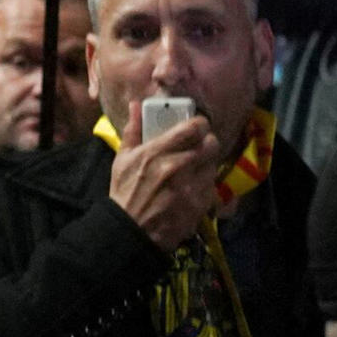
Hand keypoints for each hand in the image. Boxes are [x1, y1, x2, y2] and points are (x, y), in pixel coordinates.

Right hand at [106, 114, 226, 251]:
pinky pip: (212, 186)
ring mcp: (191, 187)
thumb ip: (134, 130)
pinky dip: (205, 185)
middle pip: (211, 144)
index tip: (195, 126)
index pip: (193, 127)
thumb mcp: (123, 159)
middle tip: (198, 146)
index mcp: (156, 152)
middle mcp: (177, 167)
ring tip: (194, 168)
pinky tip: (192, 188)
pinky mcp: (200, 205)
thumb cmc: (125, 193)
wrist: (131, 232)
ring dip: (206, 164)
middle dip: (206, 143)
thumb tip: (136, 104)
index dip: (199, 123)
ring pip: (213, 164)